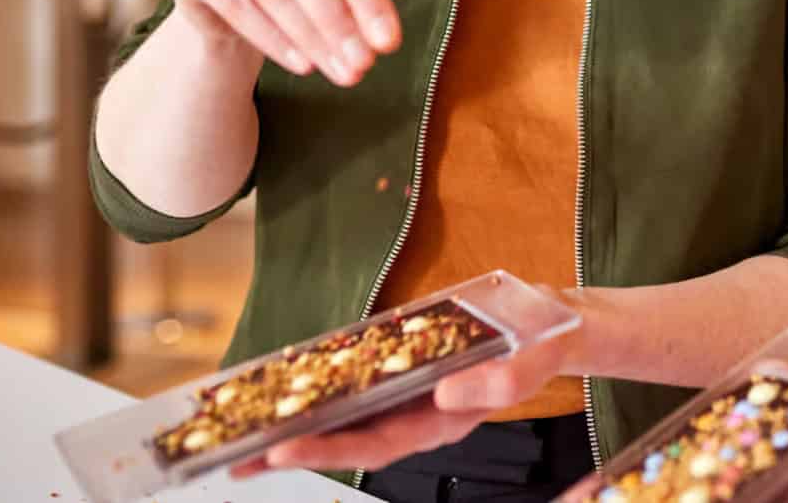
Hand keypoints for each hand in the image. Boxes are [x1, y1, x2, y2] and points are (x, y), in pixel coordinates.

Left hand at [234, 321, 579, 476]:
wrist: (553, 327)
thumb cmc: (542, 344)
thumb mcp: (530, 359)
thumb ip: (498, 380)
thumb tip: (446, 393)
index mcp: (445, 422)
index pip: (379, 444)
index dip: (329, 448)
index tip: (283, 449)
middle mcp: (420, 415)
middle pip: (350, 440)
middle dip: (294, 449)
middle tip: (235, 460)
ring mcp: (412, 397)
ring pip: (348, 419)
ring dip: (299, 427)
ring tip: (244, 437)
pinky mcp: (407, 372)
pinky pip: (359, 388)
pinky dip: (324, 392)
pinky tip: (293, 390)